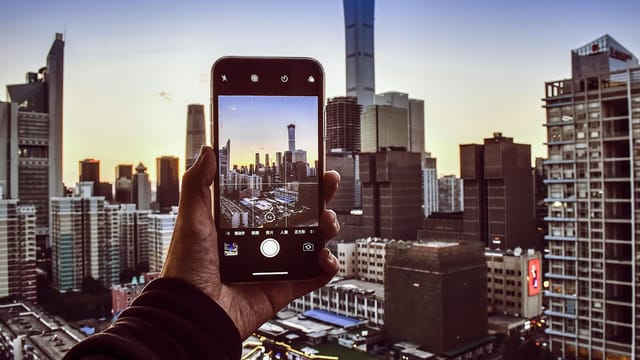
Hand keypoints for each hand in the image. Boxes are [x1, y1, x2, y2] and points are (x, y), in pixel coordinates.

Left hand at [160, 146, 339, 338]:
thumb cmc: (186, 269)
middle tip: (328, 183)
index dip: (295, 183)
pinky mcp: (283, 288)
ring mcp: (276, 266)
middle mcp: (263, 243)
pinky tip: (325, 256)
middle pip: (302, 216)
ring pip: (313, 242)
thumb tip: (207, 151)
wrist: (192, 311)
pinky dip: (326, 267)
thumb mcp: (191, 219)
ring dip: (327, 229)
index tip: (308, 168)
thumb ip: (198, 184)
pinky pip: (313, 277)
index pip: (277, 198)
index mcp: (244, 225)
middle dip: (320, 199)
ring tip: (327, 221)